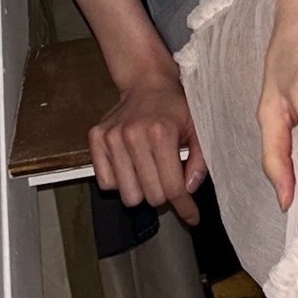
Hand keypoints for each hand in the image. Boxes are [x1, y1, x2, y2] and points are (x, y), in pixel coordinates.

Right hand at [88, 56, 206, 226]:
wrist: (147, 81)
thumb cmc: (174, 106)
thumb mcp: (197, 128)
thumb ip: (200, 160)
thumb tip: (188, 189)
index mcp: (161, 132)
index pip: (173, 188)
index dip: (184, 207)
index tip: (191, 216)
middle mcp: (133, 135)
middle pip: (151, 197)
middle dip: (164, 193)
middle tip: (167, 176)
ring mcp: (112, 137)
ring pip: (128, 195)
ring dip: (141, 190)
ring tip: (148, 170)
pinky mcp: (96, 139)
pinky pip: (105, 183)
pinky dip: (119, 182)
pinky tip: (130, 165)